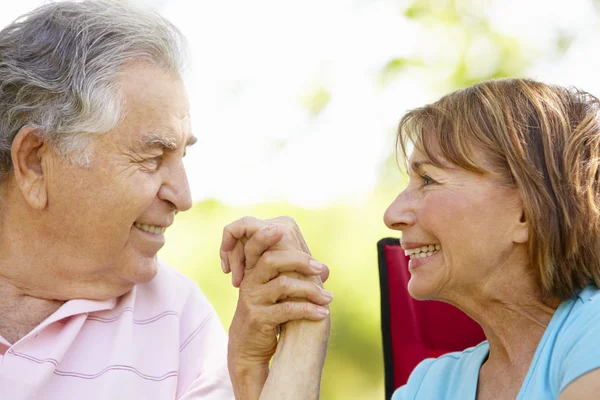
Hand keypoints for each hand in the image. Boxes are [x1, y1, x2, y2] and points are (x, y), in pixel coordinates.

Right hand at [220, 217, 331, 398]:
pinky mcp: (259, 318)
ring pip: (283, 285)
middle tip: (320, 268)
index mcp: (253, 271)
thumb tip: (326, 269)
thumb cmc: (268, 314)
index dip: (264, 236)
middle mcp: (249, 282)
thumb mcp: (277, 293)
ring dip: (311, 290)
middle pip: (271, 260)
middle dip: (299, 260)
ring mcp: (252, 300)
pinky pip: (288, 309)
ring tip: (329, 298)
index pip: (255, 247)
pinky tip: (323, 314)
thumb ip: (296, 277)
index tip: (281, 230)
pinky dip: (309, 310)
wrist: (249, 347)